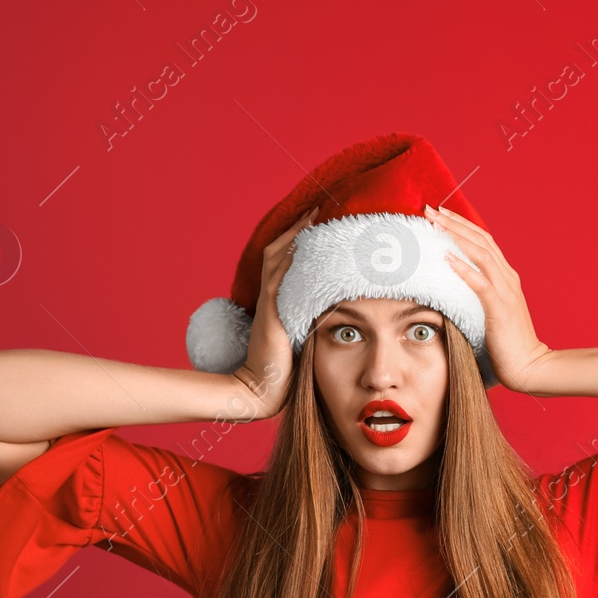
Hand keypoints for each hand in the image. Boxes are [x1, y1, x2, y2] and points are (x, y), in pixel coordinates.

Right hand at [233, 205, 318, 417]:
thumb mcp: (302, 338)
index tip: (321, 219)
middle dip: (299, 227)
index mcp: (279, 301)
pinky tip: (303, 243)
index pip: (287, 261)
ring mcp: (270, 305)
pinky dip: (290, 260)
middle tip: (319, 205)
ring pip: (279, 259)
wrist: (260, 392)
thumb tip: (338, 310)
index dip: (300, 239)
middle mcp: (272, 298)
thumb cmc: (284, 372)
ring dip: (296, 235)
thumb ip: (312, 320)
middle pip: (280, 251)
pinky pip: (280, 280)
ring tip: (315, 213)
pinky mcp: (272, 316)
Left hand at [424, 203, 553, 391]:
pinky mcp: (500, 308)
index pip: (483, 242)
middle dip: (454, 223)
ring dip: (456, 236)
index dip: (461, 225)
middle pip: (480, 240)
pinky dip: (464, 268)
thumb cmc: (508, 344)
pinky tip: (447, 257)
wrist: (529, 366)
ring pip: (481, 254)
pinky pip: (480, 283)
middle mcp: (508, 278)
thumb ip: (479, 295)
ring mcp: (506, 291)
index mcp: (506, 277)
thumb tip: (453, 287)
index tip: (439, 215)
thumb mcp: (492, 312)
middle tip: (430, 209)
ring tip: (435, 223)